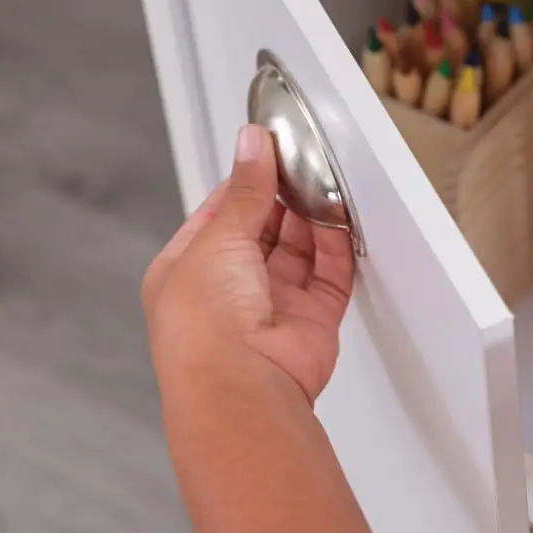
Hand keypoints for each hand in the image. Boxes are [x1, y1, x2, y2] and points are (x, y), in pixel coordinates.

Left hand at [143, 124, 354, 404]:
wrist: (243, 385)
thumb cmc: (205, 328)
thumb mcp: (217, 239)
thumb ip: (245, 190)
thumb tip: (252, 146)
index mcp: (191, 268)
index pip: (222, 212)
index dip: (246, 180)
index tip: (269, 150)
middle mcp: (231, 288)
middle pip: (266, 228)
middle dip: (285, 197)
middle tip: (304, 163)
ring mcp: (273, 304)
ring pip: (301, 249)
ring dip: (313, 218)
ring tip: (325, 184)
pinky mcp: (312, 318)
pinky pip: (331, 274)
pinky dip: (338, 246)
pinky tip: (341, 219)